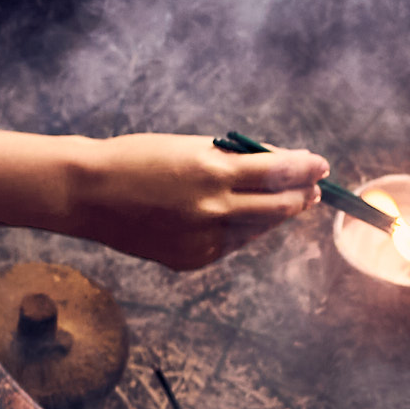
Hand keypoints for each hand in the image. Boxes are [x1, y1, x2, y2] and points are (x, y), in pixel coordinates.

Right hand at [65, 134, 325, 269]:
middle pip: (278, 207)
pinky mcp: (192, 261)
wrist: (88, 194)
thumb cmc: (138, 159)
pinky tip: (243, 219)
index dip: (306, 168)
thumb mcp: (190, 147)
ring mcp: (203, 241)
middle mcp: (213, 210)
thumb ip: (233, 159)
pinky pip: (231, 245)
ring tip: (288, 203)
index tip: (321, 165)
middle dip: (301, 196)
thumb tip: (276, 165)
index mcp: (213, 173)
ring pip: (257, 230)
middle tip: (314, 189)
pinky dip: (242, 230)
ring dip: (274, 215)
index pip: (279, 171)